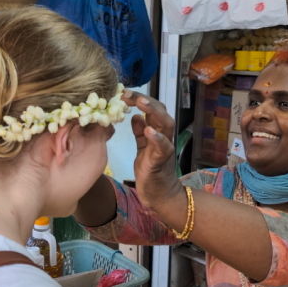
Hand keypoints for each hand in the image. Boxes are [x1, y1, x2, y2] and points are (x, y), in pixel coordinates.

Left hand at [121, 90, 181, 209]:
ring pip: (165, 124)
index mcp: (157, 132)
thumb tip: (135, 116)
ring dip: (153, 112)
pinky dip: (156, 138)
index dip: (138, 99)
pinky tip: (148, 129)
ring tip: (141, 102)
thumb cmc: (151, 171)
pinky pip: (162, 147)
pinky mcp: (161, 161)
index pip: (151, 109)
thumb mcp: (142, 148)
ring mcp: (164, 148)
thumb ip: (140, 133)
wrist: (160, 195)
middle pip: (160, 111)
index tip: (122, 91)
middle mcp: (163, 137)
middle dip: (145, 100)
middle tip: (128, 92)